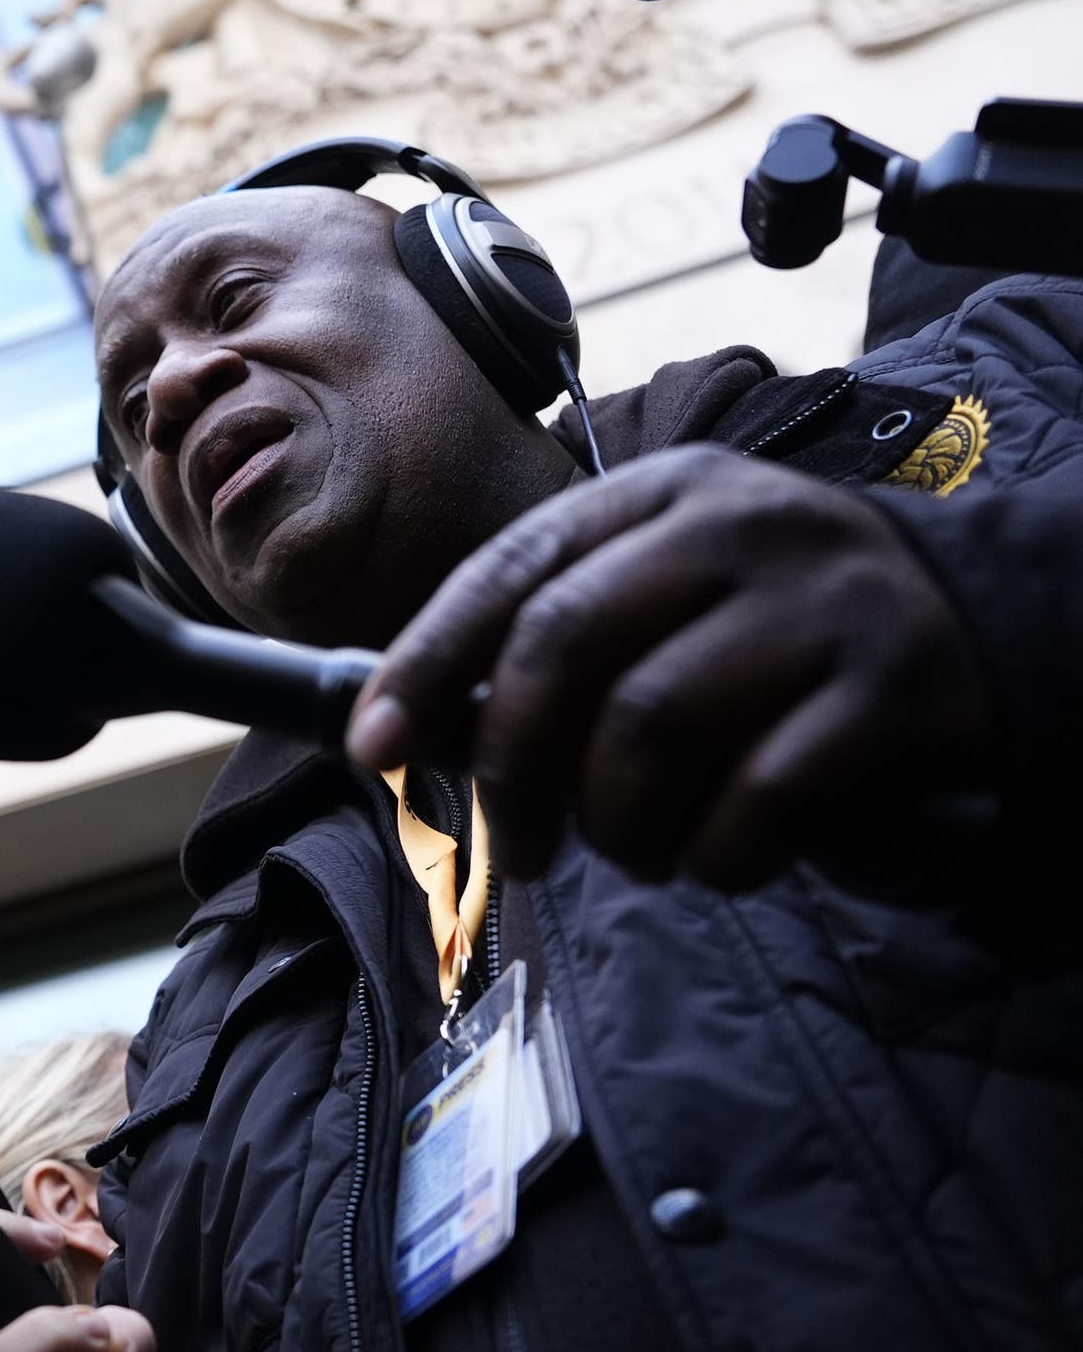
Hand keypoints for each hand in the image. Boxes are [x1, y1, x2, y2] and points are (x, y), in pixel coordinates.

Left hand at [348, 449, 993, 895]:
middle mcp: (741, 527)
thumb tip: (400, 733)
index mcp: (663, 495)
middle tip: (518, 845)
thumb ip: (551, 643)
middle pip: (564, 642)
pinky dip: (715, 854)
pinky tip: (718, 857)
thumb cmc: (769, 636)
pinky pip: (760, 798)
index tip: (372, 749)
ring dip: (615, 822)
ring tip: (632, 848)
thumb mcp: (664, 598)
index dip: (424, 665)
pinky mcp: (896, 694)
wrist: (979, 632)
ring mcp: (823, 604)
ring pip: (649, 724)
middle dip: (511, 767)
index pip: (510, 571)